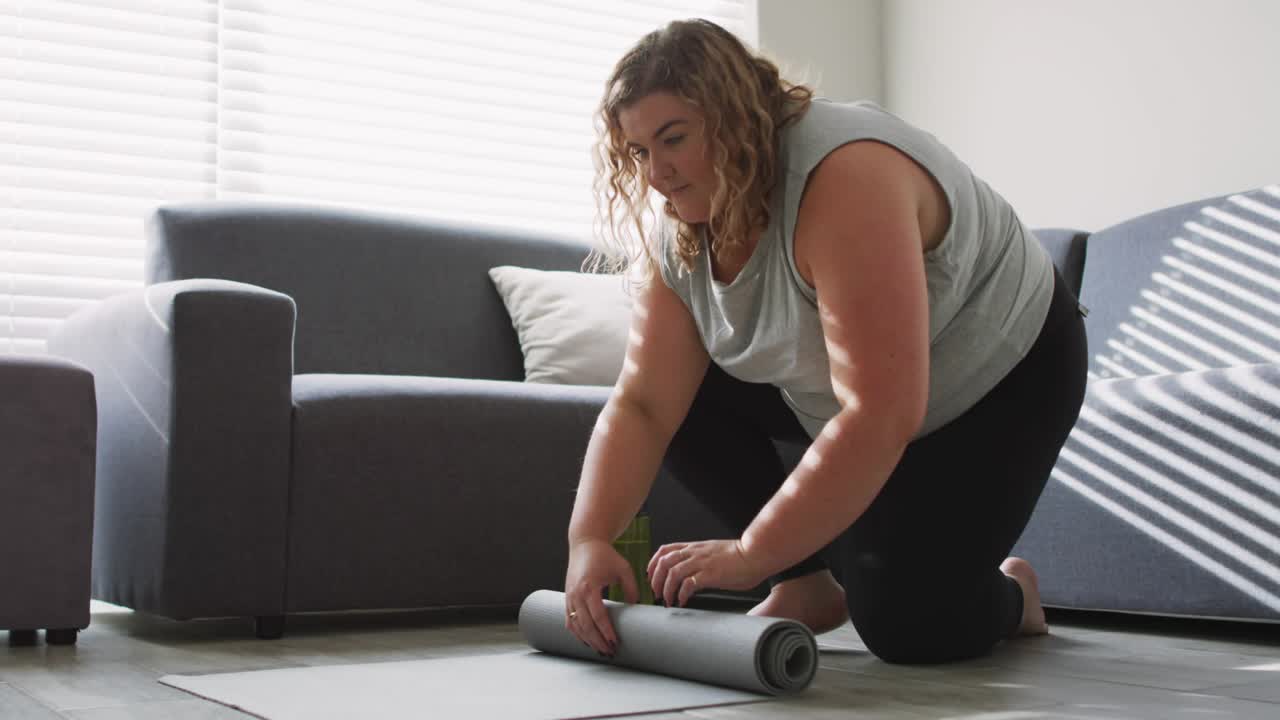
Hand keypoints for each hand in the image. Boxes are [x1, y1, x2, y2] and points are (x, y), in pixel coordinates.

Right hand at [564, 539, 638, 656]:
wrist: (585, 544)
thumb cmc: (605, 556)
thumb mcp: (624, 569)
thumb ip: (632, 588)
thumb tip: (636, 608)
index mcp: (589, 587)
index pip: (598, 616)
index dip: (606, 632)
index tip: (615, 643)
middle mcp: (576, 594)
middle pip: (586, 626)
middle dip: (598, 642)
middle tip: (611, 652)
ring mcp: (569, 597)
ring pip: (576, 626)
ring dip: (588, 640)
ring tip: (601, 650)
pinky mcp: (567, 598)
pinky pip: (569, 621)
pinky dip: (578, 633)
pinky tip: (588, 641)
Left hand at [646, 539, 764, 607]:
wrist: (755, 553)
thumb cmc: (740, 556)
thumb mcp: (714, 553)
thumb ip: (701, 561)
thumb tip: (692, 575)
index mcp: (695, 547)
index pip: (665, 550)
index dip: (653, 563)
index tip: (651, 575)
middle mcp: (695, 553)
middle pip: (664, 562)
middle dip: (656, 579)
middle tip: (656, 593)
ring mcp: (702, 563)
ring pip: (673, 573)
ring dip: (666, 589)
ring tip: (668, 600)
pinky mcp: (710, 574)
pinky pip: (688, 584)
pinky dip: (681, 593)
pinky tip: (683, 601)